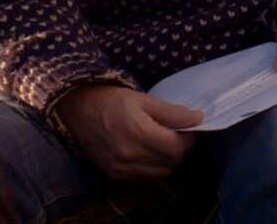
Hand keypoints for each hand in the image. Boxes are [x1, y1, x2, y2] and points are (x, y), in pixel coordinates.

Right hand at [52, 84, 202, 179]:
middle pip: (171, 162)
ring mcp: (121, 168)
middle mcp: (131, 155)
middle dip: (178, 149)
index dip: (188, 138)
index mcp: (140, 133)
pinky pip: (143, 177)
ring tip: (159, 142)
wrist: (77, 109)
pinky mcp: (114, 174)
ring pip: (160, 173)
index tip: (187, 128)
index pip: (178, 148)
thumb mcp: (143, 99)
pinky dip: (150, 167)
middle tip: (173, 134)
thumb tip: (198, 119)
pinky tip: (144, 151)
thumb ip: (172, 112)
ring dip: (166, 160)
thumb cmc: (112, 99)